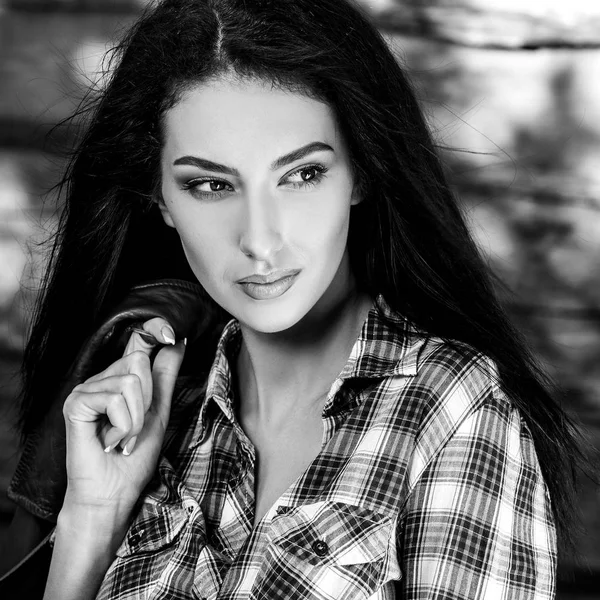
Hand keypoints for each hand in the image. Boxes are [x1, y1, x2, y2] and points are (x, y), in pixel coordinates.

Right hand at [61, 318, 185, 511]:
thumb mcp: (158, 411)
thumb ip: (165, 376)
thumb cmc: (135, 456)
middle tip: (134, 427)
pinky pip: (114, 398)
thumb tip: (177, 341)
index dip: (153, 328)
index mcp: (122, 377)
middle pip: (139, 360)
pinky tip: (110, 441)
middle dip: (147, 399)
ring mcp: (86, 389)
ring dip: (135, 419)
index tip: (169, 333)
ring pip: (130, 381)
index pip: (137, 339)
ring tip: (123, 437)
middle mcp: (102, 378)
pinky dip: (122, 425)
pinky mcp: (76, 403)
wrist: (114, 492)